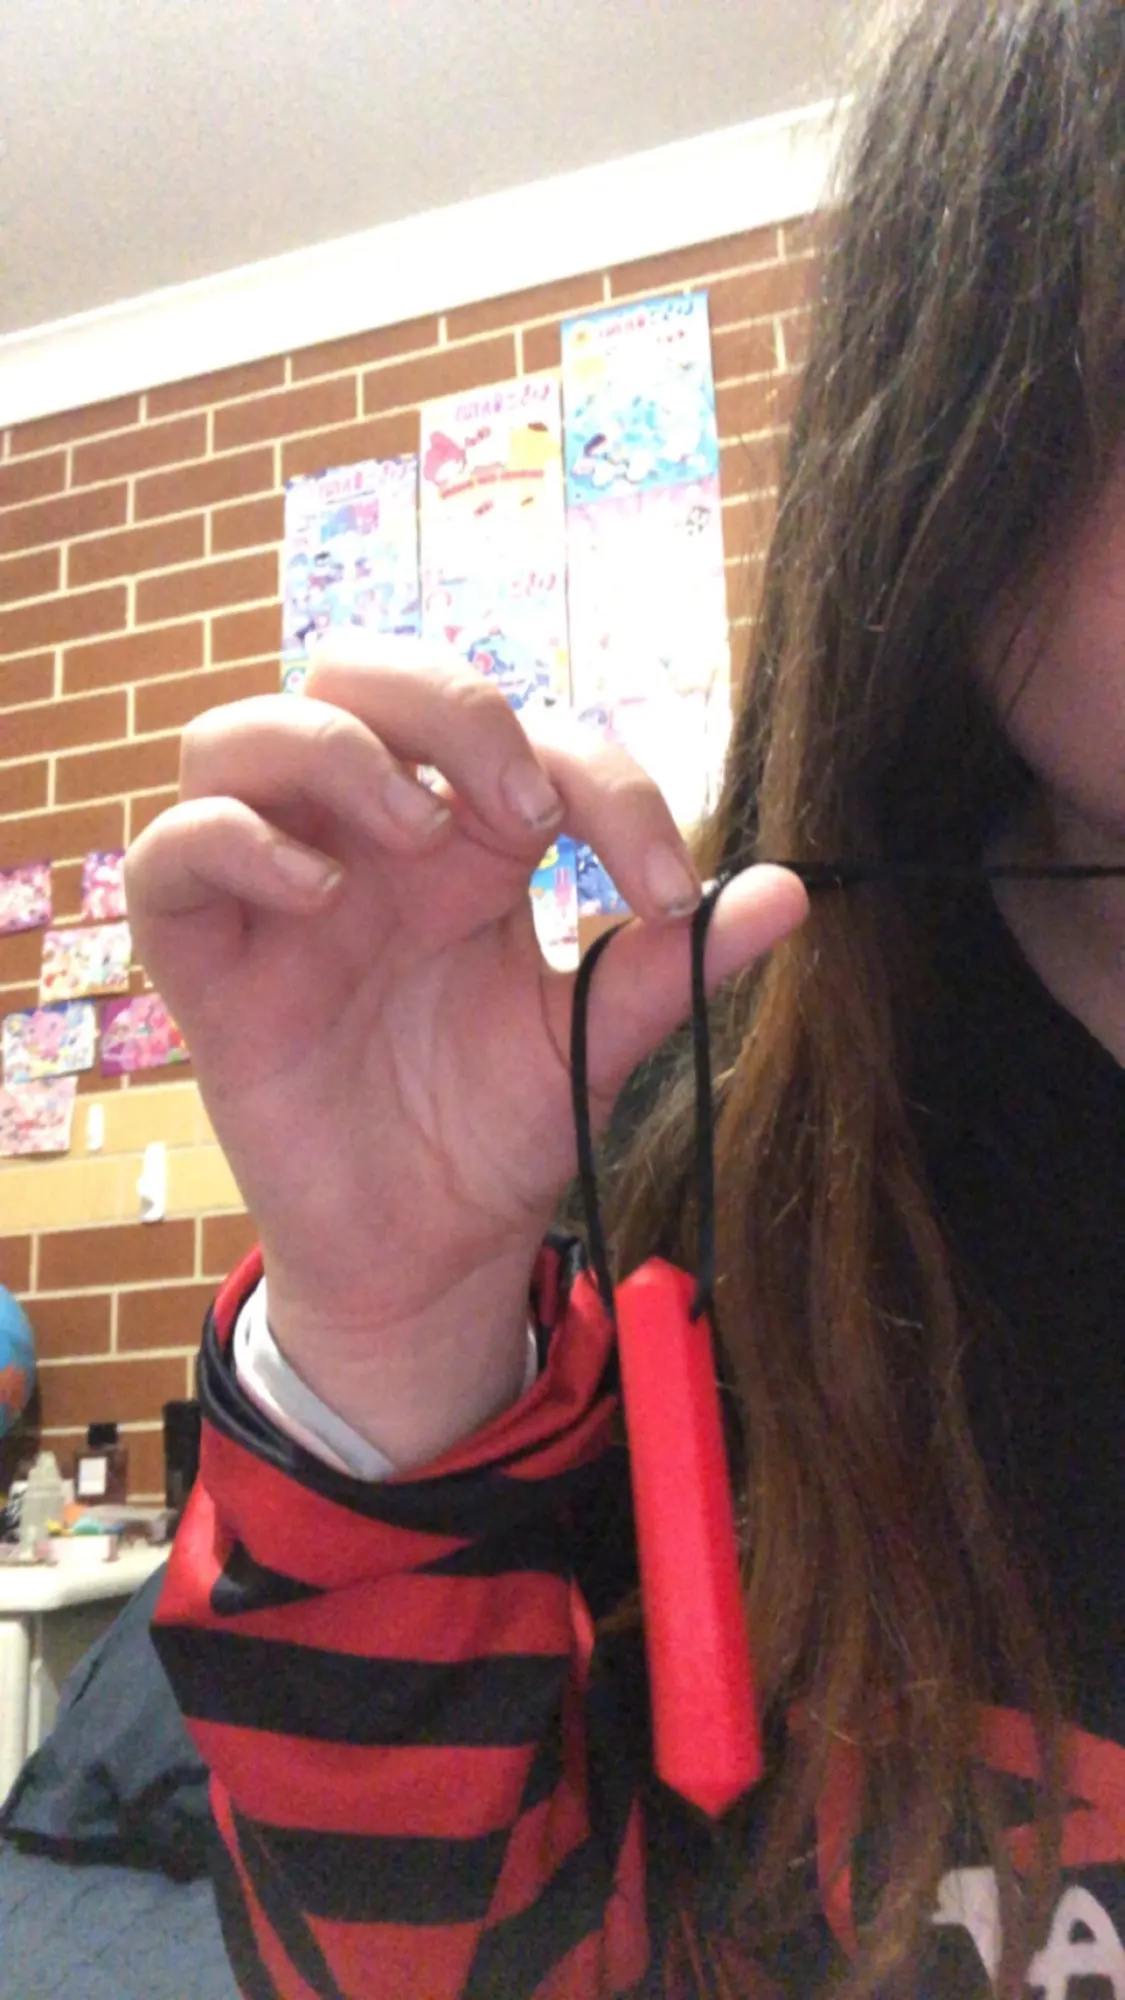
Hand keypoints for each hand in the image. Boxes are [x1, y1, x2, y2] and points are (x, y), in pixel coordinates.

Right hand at [125, 642, 806, 1462]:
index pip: (524, 738)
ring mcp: (276, 892)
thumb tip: (793, 888)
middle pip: (358, 672)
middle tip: (523, 808)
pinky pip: (171, 853)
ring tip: (417, 830)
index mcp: (466, 841)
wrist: (423, 1261)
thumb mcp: (591, 1046)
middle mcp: (364, 842)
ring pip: (243, 731)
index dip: (605, 782)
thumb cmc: (494, 1137)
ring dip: (335, 750)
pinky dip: (236, 839)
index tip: (667, 889)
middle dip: (447, 701)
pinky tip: (317, 892)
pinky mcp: (205, 961)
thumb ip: (672, 965)